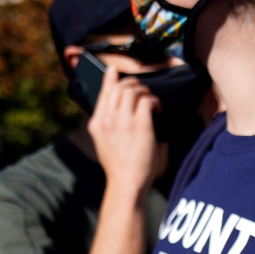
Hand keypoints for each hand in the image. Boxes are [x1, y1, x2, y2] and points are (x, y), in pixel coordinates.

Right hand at [89, 68, 162, 188]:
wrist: (126, 183)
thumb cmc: (120, 167)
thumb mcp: (105, 143)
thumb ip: (110, 125)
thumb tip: (124, 109)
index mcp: (97, 123)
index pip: (102, 93)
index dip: (109, 79)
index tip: (113, 70)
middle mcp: (107, 119)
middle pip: (119, 88)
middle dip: (134, 84)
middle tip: (143, 90)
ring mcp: (122, 121)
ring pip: (134, 90)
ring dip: (146, 92)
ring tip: (151, 102)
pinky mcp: (140, 125)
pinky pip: (148, 101)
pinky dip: (155, 102)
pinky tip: (158, 111)